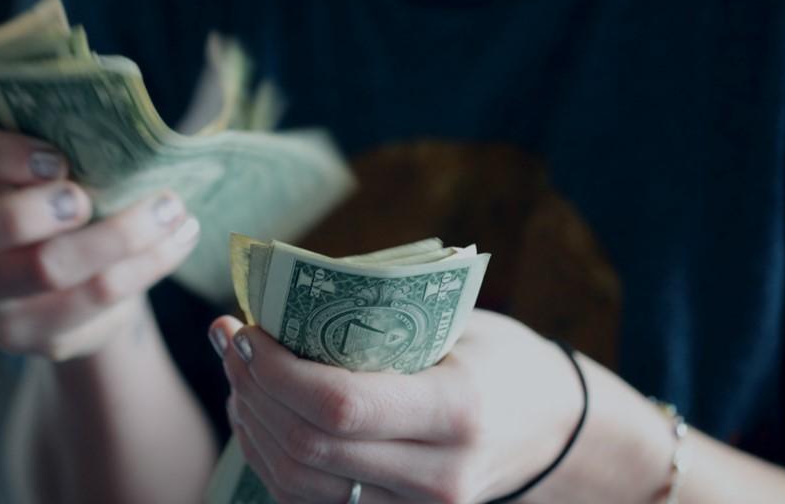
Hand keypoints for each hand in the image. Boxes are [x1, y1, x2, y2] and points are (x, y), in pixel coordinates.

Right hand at [0, 122, 199, 359]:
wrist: (67, 267)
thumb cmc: (55, 188)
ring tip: (171, 209)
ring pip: (43, 270)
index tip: (56, 158)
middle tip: (87, 199)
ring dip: (119, 236)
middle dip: (30, 212)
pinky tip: (176, 240)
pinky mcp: (23, 335)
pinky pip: (90, 303)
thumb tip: (119, 118)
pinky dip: (144, 266)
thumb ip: (61, 133)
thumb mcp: (45, 155)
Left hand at [209, 309, 582, 503]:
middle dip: (253, 390)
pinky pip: (310, 502)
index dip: (276, 370)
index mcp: (457, 410)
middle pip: (308, 448)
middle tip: (231, 341)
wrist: (553, 430)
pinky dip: (272, 458)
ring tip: (239, 374)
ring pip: (298, 484)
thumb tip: (279, 300)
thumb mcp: (456, 324)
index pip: (340, 405)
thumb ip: (377, 317)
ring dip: (252, 425)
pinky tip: (260, 414)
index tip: (246, 329)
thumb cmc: (499, 359)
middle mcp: (437, 475)